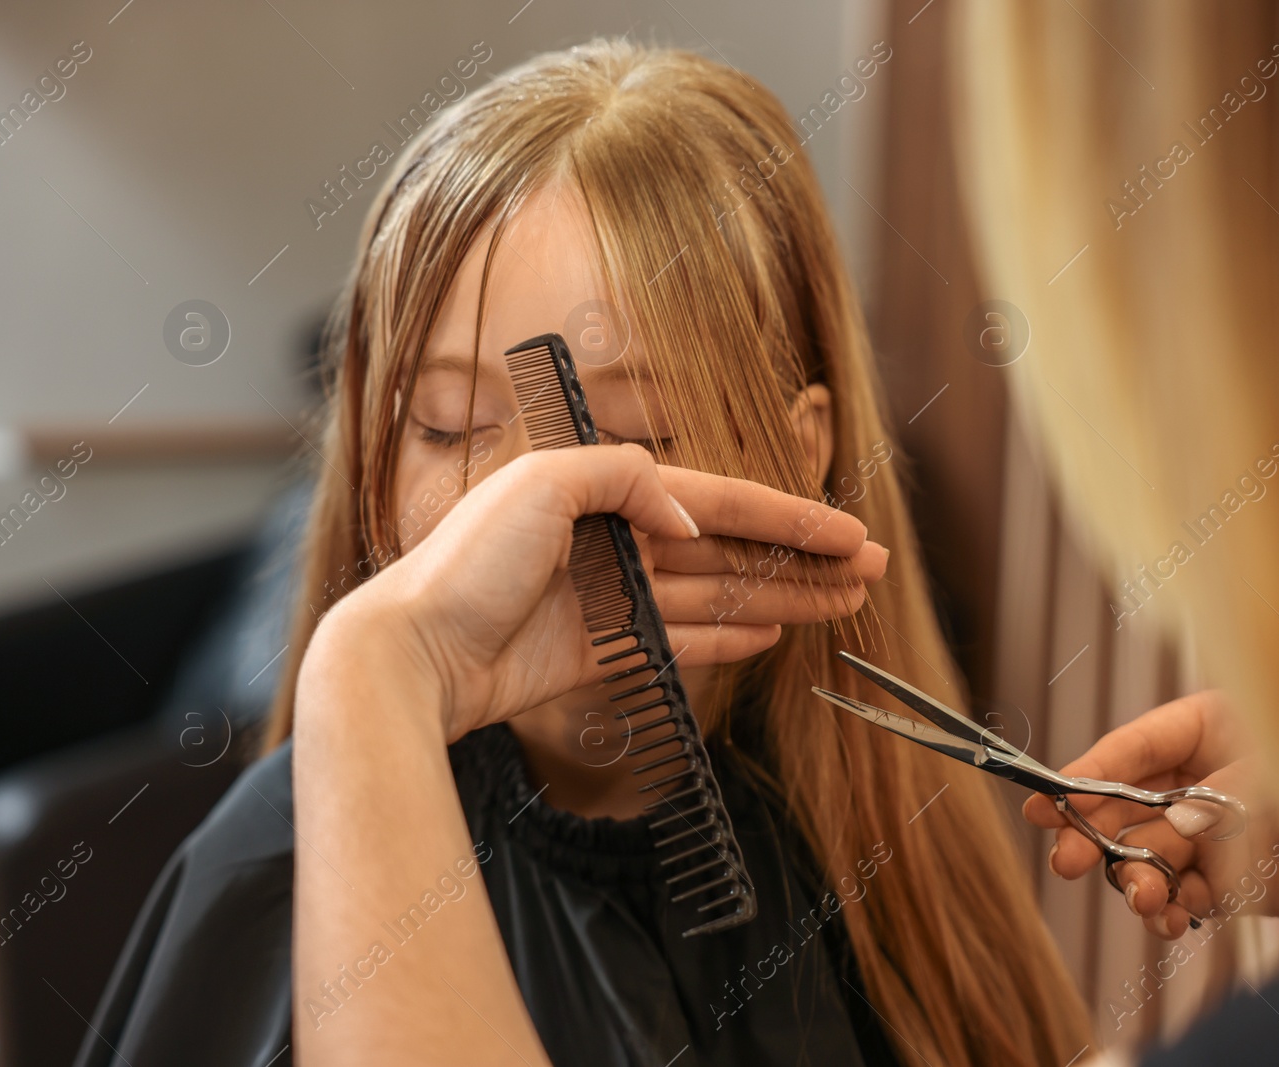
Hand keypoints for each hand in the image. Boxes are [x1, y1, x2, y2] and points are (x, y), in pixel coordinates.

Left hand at [305, 444, 884, 741]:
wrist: (410, 650)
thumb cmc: (465, 563)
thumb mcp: (542, 483)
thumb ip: (627, 481)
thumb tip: (689, 520)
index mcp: (608, 491)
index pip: (722, 502)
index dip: (791, 517)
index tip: (851, 533)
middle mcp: (617, 541)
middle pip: (732, 550)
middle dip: (801, 559)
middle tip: (868, 573)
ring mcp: (612, 599)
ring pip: (717, 596)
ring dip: (780, 598)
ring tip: (840, 605)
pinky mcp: (598, 651)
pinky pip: (680, 640)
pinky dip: (727, 636)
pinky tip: (771, 633)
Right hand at [1025, 690, 1278, 938]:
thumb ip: (1213, 801)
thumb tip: (1157, 834)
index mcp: (1213, 726)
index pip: (1133, 746)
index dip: (1086, 773)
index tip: (1045, 801)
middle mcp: (1205, 778)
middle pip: (1128, 806)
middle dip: (1096, 833)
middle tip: (1068, 862)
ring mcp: (1218, 833)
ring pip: (1148, 857)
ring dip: (1134, 880)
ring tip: (1143, 901)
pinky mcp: (1234, 884)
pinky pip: (1181, 898)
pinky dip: (1169, 912)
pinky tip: (1170, 921)